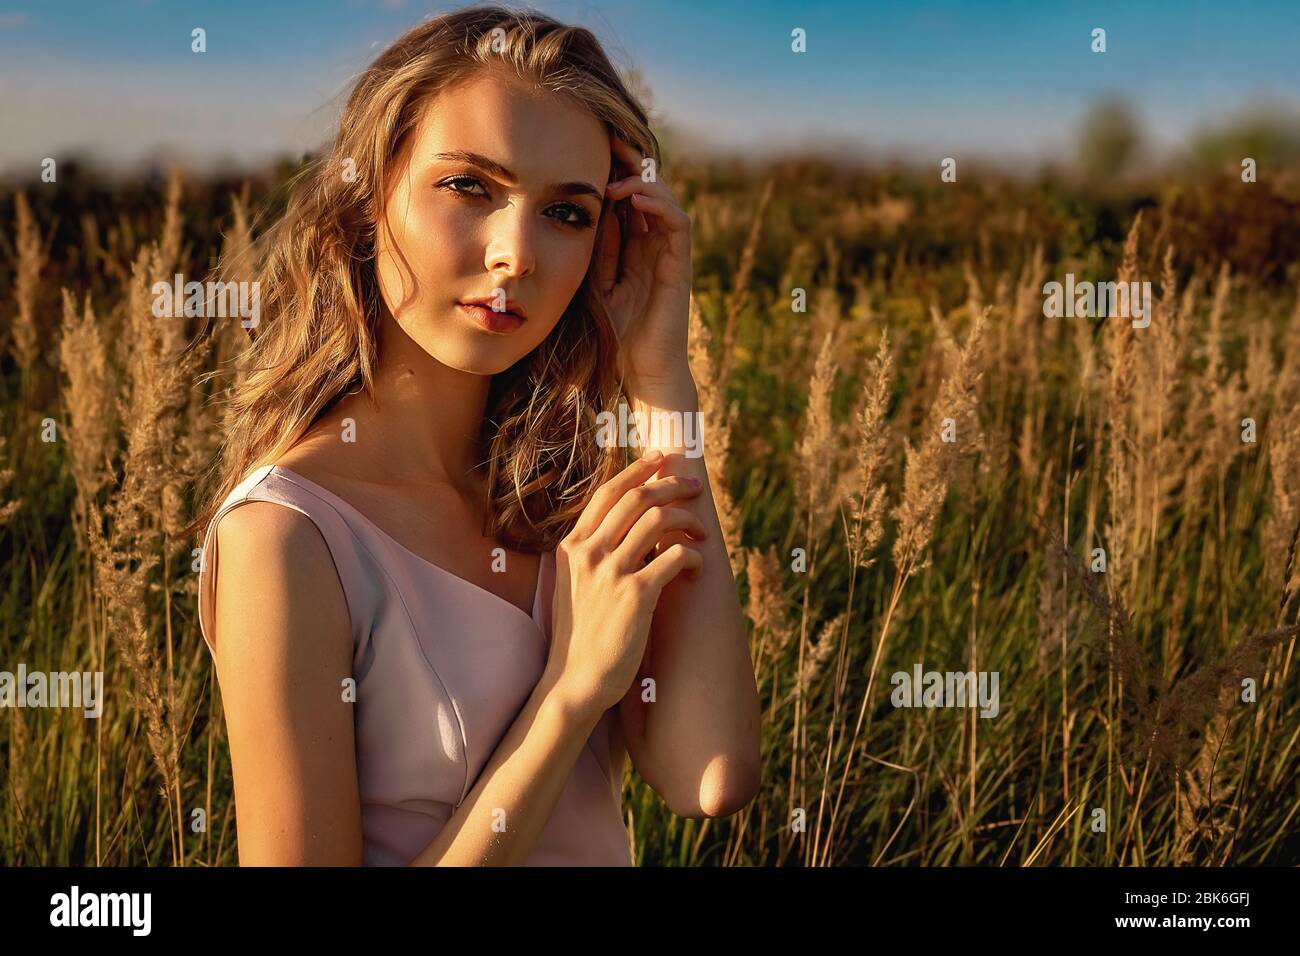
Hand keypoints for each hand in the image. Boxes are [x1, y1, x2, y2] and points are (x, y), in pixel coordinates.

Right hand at [546, 452, 706, 717]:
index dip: (637, 471)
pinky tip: (696, 565)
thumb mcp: (574, 584)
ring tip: (701, 532)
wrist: (576, 680)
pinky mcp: (636, 595)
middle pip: (636, 499)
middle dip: (671, 485)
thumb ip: (594, 553)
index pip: (607, 493)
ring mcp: (611, 572)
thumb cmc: (580, 635)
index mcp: (572, 547)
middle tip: (694, 487)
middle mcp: (589, 553)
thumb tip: (631, 526)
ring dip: (687, 519)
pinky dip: (691, 556)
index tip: (661, 459)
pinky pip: (673, 557)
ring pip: (658, 521)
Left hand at [596, 136, 693, 395]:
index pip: (625, 200)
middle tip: (605, 140)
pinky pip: (677, 224)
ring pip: (664, 200)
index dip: (611, 173)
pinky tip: (635, 196)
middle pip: (646, 191)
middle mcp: (653, 246)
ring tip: (617, 174)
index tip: (585, 151)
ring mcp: (669, 255)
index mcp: (632, 249)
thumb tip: (581, 213)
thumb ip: (596, 251)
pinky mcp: (680, 267)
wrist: (641, 373)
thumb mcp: (595, 285)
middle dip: (628, 164)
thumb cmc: (616, 336)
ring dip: (642, 181)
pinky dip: (660, 205)